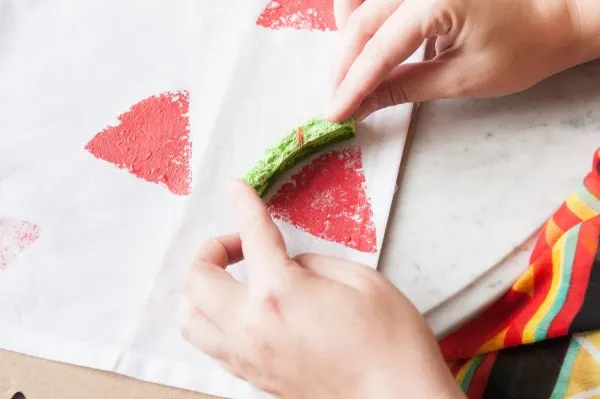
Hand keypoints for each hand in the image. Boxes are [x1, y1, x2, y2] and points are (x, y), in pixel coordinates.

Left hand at [181, 180, 463, 398]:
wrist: (397, 398)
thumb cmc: (389, 340)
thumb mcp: (360, 279)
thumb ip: (312, 262)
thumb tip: (290, 264)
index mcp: (279, 292)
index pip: (251, 234)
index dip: (243, 204)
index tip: (237, 189)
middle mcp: (251, 327)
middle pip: (195, 278)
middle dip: (210, 249)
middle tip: (239, 244)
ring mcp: (248, 357)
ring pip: (190, 319)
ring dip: (201, 290)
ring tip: (231, 279)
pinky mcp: (254, 377)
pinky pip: (212, 344)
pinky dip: (214, 319)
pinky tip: (243, 310)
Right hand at [328, 0, 583, 120]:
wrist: (560, 12)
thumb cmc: (525, 47)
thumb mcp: (464, 77)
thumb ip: (406, 88)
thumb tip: (363, 104)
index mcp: (438, 0)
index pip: (379, 50)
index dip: (352, 85)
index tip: (334, 112)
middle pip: (361, 23)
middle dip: (343, 67)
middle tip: (336, 100)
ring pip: (360, 1)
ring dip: (347, 35)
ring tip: (348, 71)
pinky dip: (362, 14)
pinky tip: (365, 37)